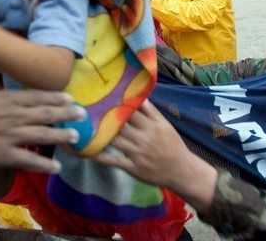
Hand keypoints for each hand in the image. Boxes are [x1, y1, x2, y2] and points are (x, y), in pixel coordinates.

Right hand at [0, 88, 85, 172]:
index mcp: (3, 99)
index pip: (35, 97)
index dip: (54, 97)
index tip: (69, 98)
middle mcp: (11, 115)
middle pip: (45, 113)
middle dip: (66, 113)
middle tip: (82, 114)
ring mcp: (9, 135)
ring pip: (42, 134)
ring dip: (61, 135)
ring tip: (76, 137)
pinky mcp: (2, 154)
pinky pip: (28, 160)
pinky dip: (44, 165)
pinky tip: (56, 168)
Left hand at [95, 101, 216, 211]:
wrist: (181, 170)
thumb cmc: (172, 145)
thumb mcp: (165, 125)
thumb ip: (151, 111)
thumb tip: (139, 95)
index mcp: (152, 125)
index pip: (131, 111)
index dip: (116, 105)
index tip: (103, 98)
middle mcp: (144, 138)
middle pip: (121, 124)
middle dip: (105, 117)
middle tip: (88, 110)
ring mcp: (137, 153)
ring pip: (115, 141)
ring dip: (99, 134)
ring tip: (84, 127)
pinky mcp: (133, 168)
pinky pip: (113, 161)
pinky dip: (100, 156)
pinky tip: (87, 152)